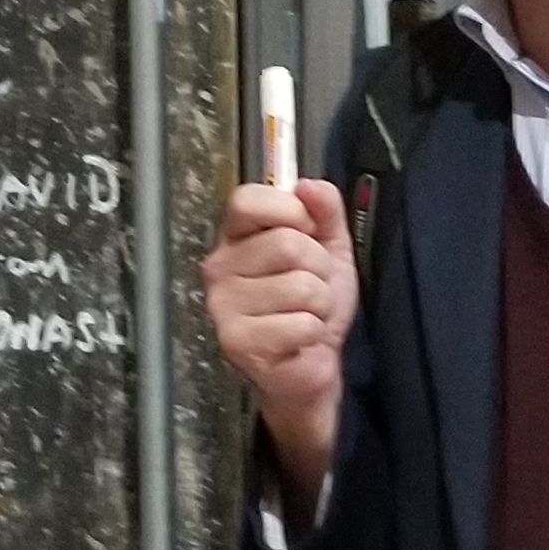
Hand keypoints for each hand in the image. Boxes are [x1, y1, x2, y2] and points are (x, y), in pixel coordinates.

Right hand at [201, 179, 356, 500]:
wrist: (311, 364)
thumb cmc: (311, 305)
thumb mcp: (329, 247)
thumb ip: (324, 210)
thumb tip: (308, 185)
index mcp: (236, 238)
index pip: (248, 200)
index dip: (289, 211)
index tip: (305, 232)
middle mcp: (219, 268)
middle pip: (287, 244)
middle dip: (319, 268)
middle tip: (311, 289)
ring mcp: (223, 306)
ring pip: (300, 286)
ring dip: (320, 304)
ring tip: (306, 315)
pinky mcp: (236, 341)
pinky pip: (301, 323)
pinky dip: (315, 331)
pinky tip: (300, 339)